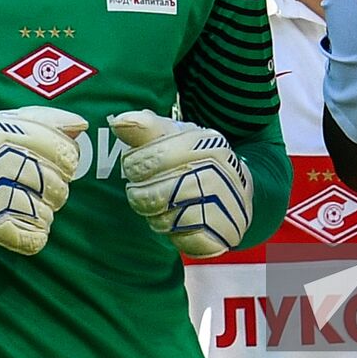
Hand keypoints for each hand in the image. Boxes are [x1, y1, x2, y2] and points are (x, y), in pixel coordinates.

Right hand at [0, 107, 87, 255]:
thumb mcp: (4, 119)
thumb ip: (45, 118)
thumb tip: (81, 126)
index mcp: (13, 134)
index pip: (67, 154)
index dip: (66, 162)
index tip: (52, 164)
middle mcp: (6, 162)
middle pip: (60, 188)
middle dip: (54, 191)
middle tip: (34, 187)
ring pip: (46, 215)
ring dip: (41, 214)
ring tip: (22, 205)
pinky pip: (31, 240)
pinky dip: (34, 237)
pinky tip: (25, 227)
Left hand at [108, 109, 253, 257]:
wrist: (237, 197)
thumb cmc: (195, 164)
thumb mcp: (173, 139)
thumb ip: (146, 129)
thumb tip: (120, 122)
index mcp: (208, 142)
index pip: (154, 156)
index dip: (135, 164)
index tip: (134, 166)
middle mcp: (221, 170)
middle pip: (157, 189)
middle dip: (140, 192)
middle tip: (141, 190)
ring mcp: (226, 202)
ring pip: (166, 213)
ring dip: (153, 212)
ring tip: (158, 205)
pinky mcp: (224, 231)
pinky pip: (182, 235)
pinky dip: (171, 231)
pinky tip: (175, 222)